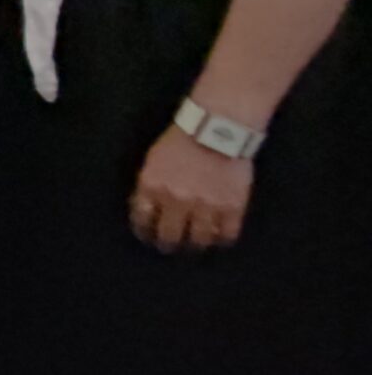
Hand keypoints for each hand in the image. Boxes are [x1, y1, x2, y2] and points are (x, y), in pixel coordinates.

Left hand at [130, 127, 254, 252]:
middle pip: (169, 236)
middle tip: (169, 247)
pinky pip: (227, 234)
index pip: (142, 220)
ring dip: (195, 244)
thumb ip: (149, 185)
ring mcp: (206, 206)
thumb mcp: (153, 160)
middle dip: (167, 244)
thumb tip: (146, 207)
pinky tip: (218, 237)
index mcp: (153, 187)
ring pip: (199, 240)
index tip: (147, 236)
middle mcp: (177, 201)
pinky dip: (222, 239)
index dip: (144, 231)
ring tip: (194, 244)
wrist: (217, 127)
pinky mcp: (232, 207)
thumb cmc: (181, 139)